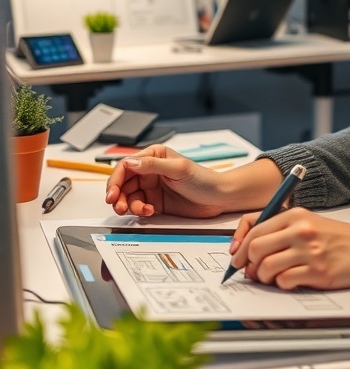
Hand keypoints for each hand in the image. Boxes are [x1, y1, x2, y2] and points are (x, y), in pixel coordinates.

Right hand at [105, 145, 224, 218]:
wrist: (218, 198)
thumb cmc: (203, 179)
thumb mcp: (178, 168)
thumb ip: (153, 165)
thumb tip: (131, 163)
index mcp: (153, 156)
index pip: (126, 166)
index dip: (116, 179)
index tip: (112, 193)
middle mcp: (149, 171)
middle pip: (123, 183)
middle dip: (118, 195)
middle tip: (118, 206)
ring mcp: (151, 188)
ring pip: (128, 197)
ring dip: (128, 205)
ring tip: (141, 210)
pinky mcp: (155, 203)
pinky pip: (138, 207)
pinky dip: (140, 211)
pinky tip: (149, 211)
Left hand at [229, 208, 349, 289]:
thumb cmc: (340, 238)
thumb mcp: (310, 222)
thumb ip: (283, 229)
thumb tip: (250, 246)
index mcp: (296, 215)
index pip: (255, 227)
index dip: (240, 245)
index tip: (237, 257)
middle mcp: (301, 231)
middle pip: (256, 247)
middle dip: (248, 263)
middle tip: (251, 272)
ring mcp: (309, 252)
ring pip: (267, 266)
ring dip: (264, 277)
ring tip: (271, 278)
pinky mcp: (318, 272)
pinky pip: (284, 281)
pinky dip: (282, 285)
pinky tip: (290, 282)